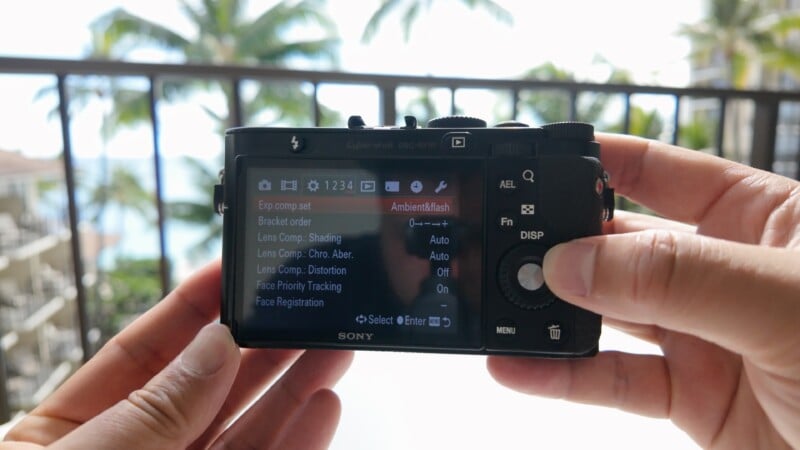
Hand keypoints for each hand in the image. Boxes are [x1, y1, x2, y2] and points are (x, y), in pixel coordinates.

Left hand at [2, 261, 352, 448]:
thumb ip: (152, 410)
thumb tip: (215, 346)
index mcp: (70, 437)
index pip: (142, 355)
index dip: (192, 309)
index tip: (237, 271)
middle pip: (207, 390)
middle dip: (260, 346)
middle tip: (306, 307)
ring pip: (244, 436)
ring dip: (291, 392)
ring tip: (331, 351)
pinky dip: (294, 444)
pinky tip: (320, 411)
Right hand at [487, 134, 799, 448]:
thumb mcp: (787, 302)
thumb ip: (677, 276)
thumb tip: (575, 261)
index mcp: (766, 220)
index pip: (667, 173)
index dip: (604, 161)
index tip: (540, 161)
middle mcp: (726, 272)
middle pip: (625, 244)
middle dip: (565, 244)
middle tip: (509, 245)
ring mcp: (706, 336)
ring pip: (611, 314)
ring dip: (554, 312)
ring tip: (502, 305)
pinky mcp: (691, 398)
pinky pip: (614, 380)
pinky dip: (562, 375)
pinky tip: (520, 366)